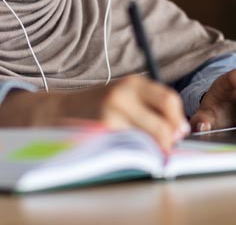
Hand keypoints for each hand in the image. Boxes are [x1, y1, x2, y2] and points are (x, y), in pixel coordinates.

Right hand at [0, 74, 189, 153]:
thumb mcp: (123, 96)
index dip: (177, 120)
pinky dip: (135, 153)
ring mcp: (111, 113)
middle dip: (169, 140)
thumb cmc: (96, 106)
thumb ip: (149, 106)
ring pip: (147, 139)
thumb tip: (178, 129)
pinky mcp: (101, 132)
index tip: (178, 132)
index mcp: (133, 83)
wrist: (57, 111)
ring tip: (148, 151)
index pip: (169, 100)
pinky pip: (129, 147)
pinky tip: (131, 153)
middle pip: (162, 123)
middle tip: (167, 148)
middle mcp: (123, 95)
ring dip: (152, 149)